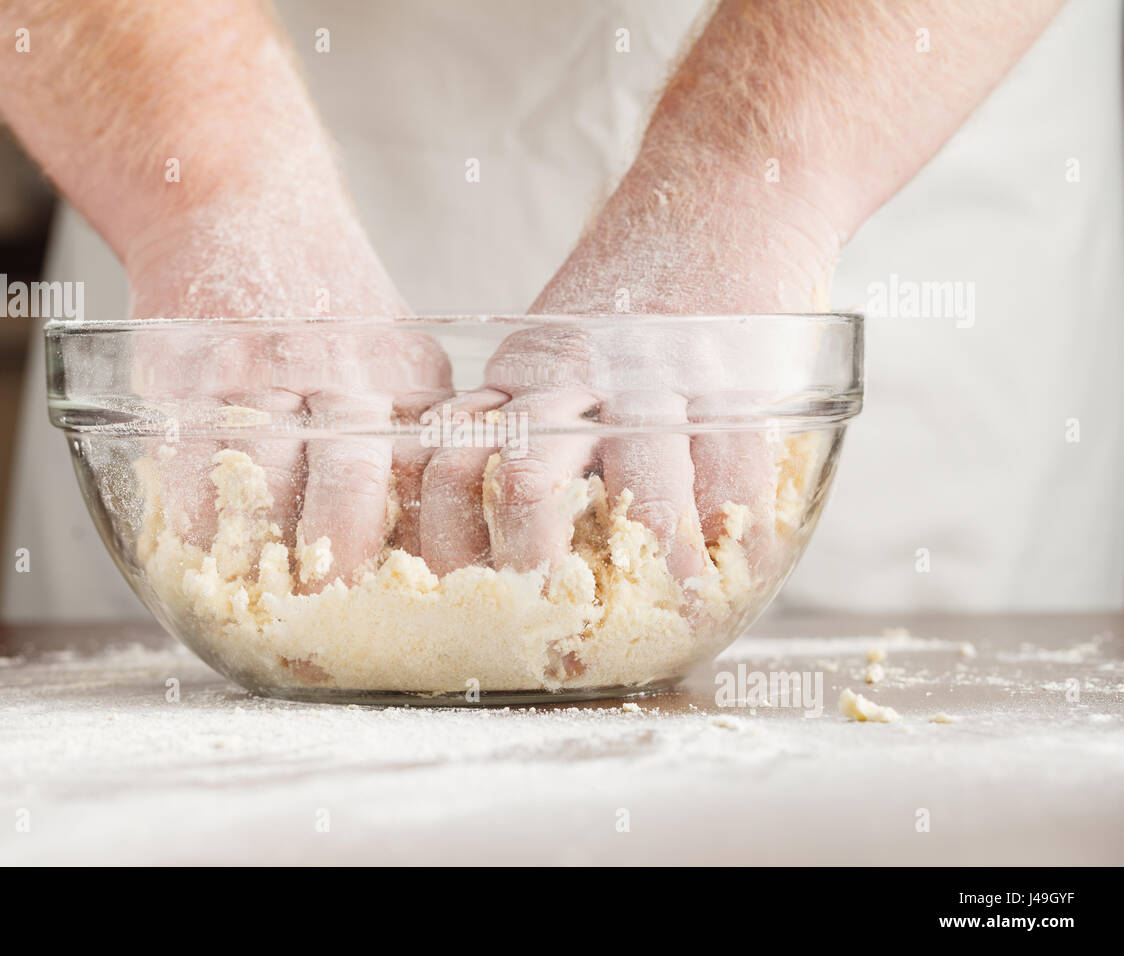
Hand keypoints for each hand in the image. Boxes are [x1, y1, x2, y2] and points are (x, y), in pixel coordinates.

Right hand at [126, 204, 450, 590]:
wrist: (239, 202)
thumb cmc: (325, 297)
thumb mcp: (396, 347)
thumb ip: (407, 428)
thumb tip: (421, 532)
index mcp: (406, 375)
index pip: (422, 478)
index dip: (415, 547)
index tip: (407, 598)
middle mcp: (342, 368)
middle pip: (350, 486)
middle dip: (339, 561)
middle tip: (327, 614)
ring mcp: (263, 366)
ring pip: (265, 480)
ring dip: (257, 551)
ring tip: (257, 597)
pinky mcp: (194, 365)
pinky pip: (191, 456)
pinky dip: (194, 515)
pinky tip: (199, 550)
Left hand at [417, 160, 836, 590]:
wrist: (726, 186)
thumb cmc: (638, 282)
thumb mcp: (556, 342)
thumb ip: (530, 419)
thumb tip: (501, 518)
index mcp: (522, 376)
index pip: (455, 467)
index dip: (449, 545)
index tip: (464, 601)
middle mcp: (579, 376)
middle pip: (529, 486)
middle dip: (540, 574)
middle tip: (558, 632)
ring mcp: (660, 376)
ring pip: (641, 498)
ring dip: (658, 575)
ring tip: (671, 614)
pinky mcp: (735, 375)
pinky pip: (736, 477)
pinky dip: (738, 538)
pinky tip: (737, 567)